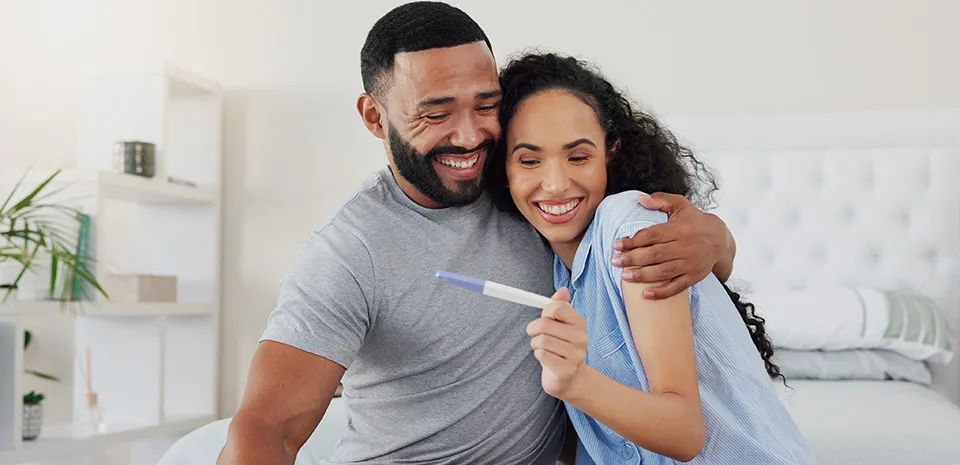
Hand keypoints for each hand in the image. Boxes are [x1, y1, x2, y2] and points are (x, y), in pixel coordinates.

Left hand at [527, 288, 587, 400]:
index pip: (558, 308)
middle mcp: (581, 338)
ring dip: (535, 344)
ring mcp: (576, 355)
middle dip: (534, 329)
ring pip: (541, 340)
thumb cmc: (560, 346)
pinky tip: (545, 358)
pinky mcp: (567, 370)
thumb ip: (559, 306)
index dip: (545, 312)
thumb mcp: (559, 324)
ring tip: (542, 348)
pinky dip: (538, 355)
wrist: (567, 377)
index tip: (545, 318)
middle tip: (536, 335)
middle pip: (545, 324)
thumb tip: (562, 290)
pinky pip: (542, 355)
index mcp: (579, 323)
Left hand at [612, 193, 729, 298]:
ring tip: (624, 277)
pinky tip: (646, 295)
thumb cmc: (694, 221)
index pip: (653, 235)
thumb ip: (661, 200)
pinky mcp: (694, 277)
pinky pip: (677, 287)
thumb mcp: (681, 205)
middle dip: (633, 258)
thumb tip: (640, 199)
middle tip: (615, 261)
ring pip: (664, 272)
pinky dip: (662, 292)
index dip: (634, 240)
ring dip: (643, 276)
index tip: (617, 245)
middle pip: (655, 254)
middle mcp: (686, 247)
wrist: (720, 240)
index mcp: (679, 229)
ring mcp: (691, 263)